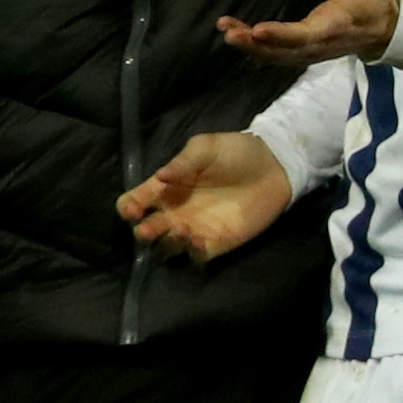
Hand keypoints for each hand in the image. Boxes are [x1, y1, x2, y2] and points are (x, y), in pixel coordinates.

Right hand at [117, 130, 295, 263]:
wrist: (273, 166)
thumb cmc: (235, 152)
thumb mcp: (206, 148)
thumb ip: (182, 162)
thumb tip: (159, 176)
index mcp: (167, 187)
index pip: (136, 200)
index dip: (129, 206)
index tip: (134, 208)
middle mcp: (176, 211)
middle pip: (148, 229)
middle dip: (144, 231)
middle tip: (149, 228)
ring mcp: (194, 229)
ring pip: (169, 246)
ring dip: (168, 242)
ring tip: (181, 229)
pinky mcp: (216, 242)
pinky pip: (196, 255)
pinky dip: (192, 252)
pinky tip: (197, 240)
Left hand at [220, 0, 401, 65]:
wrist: (386, 29)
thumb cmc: (378, 0)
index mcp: (336, 26)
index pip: (307, 35)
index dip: (283, 35)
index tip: (259, 30)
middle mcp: (320, 43)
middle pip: (285, 50)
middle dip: (257, 45)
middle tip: (230, 33)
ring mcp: (311, 51)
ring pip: (277, 55)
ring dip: (251, 47)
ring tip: (226, 30)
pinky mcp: (303, 50)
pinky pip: (277, 54)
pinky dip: (255, 48)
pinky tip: (234, 33)